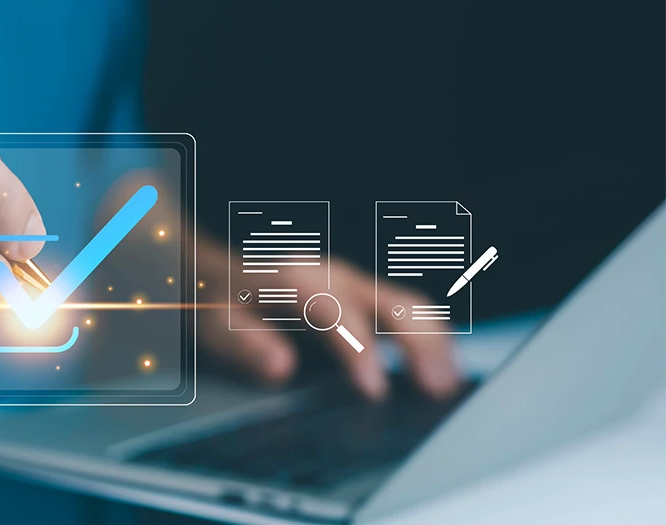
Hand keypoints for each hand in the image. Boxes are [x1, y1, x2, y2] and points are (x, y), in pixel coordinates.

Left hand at [198, 232, 459, 399]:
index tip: (376, 390)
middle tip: (437, 391)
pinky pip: (408, 314)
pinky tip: (443, 374)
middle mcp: (333, 278)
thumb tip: (280, 367)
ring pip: (410, 306)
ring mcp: (354, 286)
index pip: (336, 310)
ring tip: (449, 389)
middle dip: (421, 344)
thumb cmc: (218, 302)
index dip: (359, 348)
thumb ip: (246, 345)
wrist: (216, 273)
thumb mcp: (216, 326)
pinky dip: (432, 342)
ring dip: (436, 345)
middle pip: (391, 302)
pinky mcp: (364, 298)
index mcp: (296, 282)